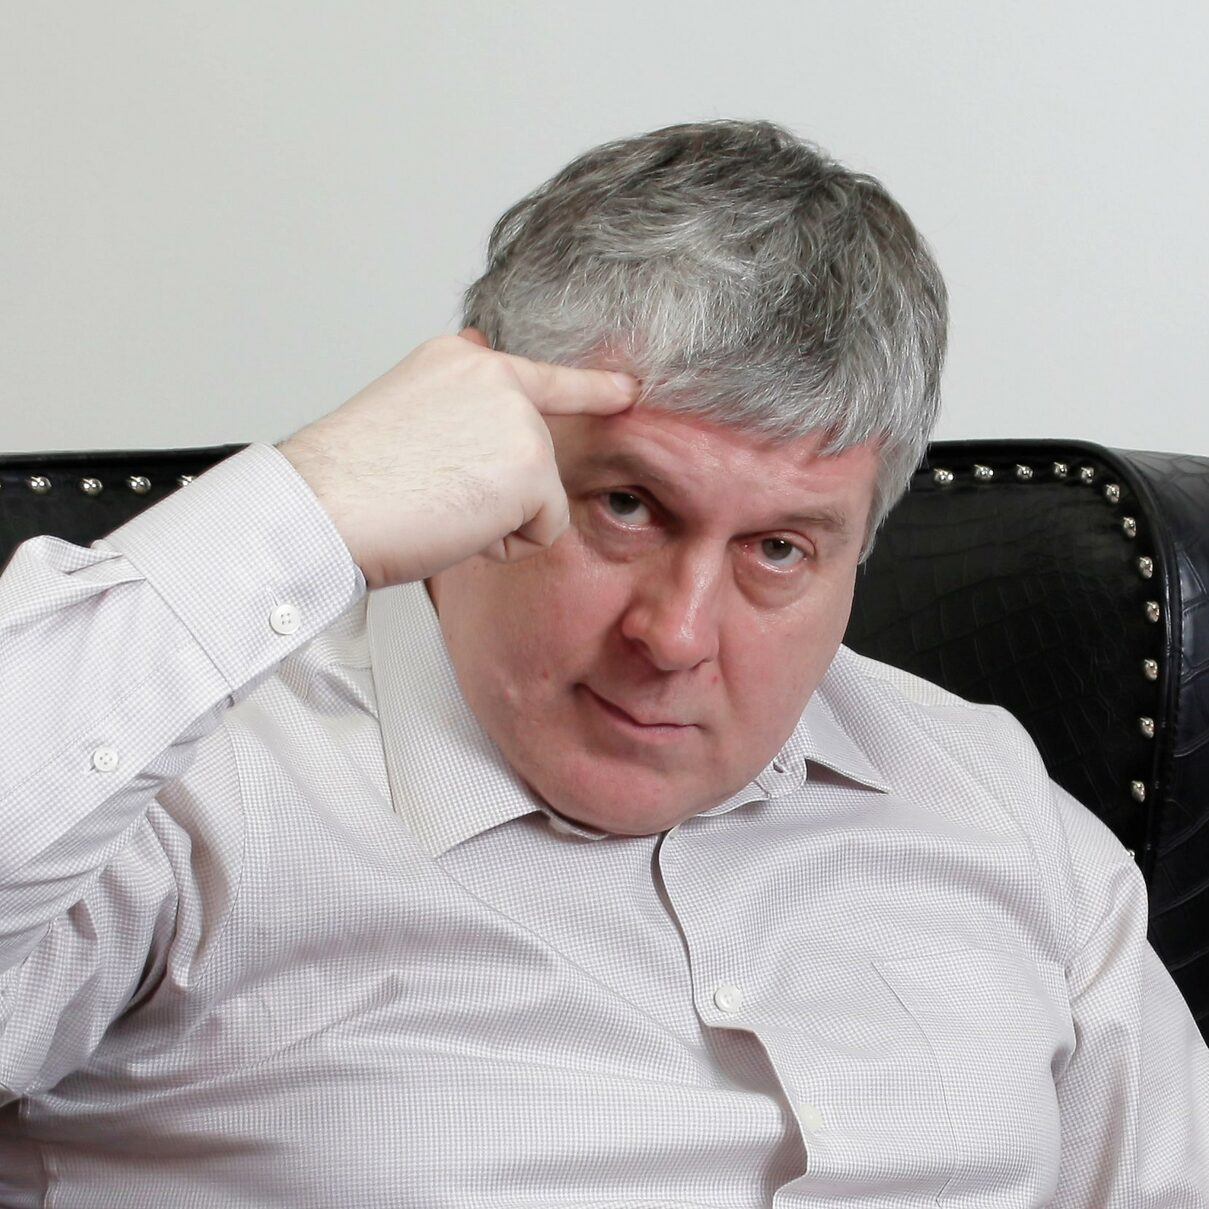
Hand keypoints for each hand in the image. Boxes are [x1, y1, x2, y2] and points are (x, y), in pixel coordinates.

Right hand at [277, 333, 637, 589]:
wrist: (323, 505)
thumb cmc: (347, 479)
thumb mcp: (406, 418)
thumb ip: (460, 414)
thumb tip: (492, 421)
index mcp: (458, 359)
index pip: (538, 373)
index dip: (590, 388)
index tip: (630, 388)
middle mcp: (495, 375)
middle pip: (535, 460)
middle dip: (496, 495)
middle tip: (431, 495)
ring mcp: (518, 420)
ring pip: (540, 496)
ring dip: (496, 521)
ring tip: (437, 508)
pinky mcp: (532, 467)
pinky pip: (545, 529)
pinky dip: (506, 546)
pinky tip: (456, 526)